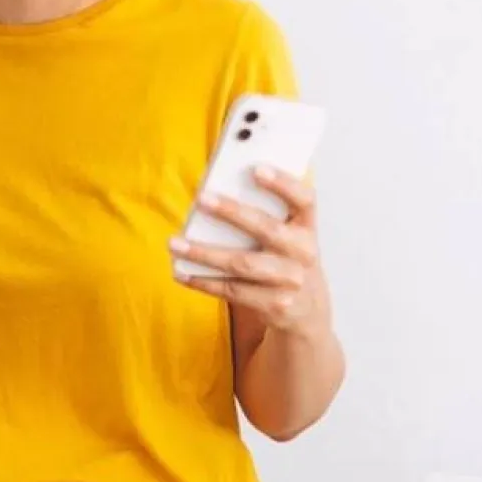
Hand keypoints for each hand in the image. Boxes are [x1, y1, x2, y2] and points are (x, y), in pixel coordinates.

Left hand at [170, 166, 329, 339]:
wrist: (307, 312)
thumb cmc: (286, 261)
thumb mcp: (289, 237)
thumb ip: (267, 215)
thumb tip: (217, 192)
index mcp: (307, 227)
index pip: (304, 199)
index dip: (284, 183)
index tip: (256, 168)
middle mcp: (304, 253)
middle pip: (267, 229)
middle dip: (232, 212)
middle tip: (201, 200)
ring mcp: (291, 282)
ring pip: (242, 263)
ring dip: (204, 253)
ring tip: (174, 243)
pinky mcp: (274, 305)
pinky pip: (232, 291)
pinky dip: (203, 282)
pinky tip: (181, 272)